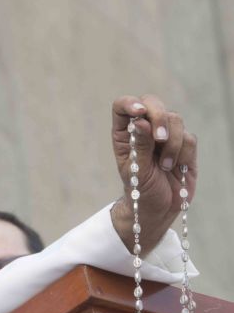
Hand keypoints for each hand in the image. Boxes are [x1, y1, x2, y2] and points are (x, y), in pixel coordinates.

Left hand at [110, 95, 197, 254]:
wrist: (158, 208)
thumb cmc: (139, 190)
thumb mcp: (136, 170)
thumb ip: (139, 145)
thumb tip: (139, 120)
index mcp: (124, 133)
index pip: (122, 106)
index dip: (130, 103)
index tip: (139, 112)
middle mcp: (144, 129)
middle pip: (153, 103)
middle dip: (159, 118)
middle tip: (159, 138)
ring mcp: (165, 135)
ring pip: (175, 119)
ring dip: (171, 144)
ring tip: (165, 166)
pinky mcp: (184, 145)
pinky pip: (189, 138)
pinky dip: (183, 153)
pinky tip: (175, 168)